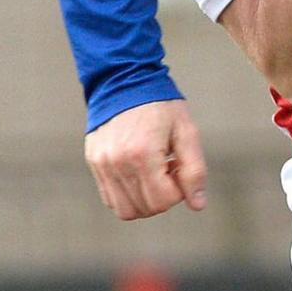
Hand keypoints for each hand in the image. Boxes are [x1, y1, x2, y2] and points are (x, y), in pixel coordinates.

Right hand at [83, 99, 208, 219]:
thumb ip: (194, 170)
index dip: (179, 191)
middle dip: (164, 197)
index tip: (179, 167)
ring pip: (125, 210)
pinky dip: (128, 196)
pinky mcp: (94, 163)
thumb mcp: (187, 132)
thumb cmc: (160, 105)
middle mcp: (118, 163)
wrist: (124, 80)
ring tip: (153, 173)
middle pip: (146, 209)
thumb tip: (198, 205)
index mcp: (142, 154)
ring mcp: (102, 164)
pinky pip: (110, 198)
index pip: (164, 200)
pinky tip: (138, 173)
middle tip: (168, 169)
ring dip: (145, 201)